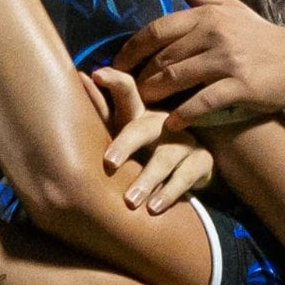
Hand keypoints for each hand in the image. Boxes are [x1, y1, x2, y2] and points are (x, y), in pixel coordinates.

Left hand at [90, 67, 215, 212]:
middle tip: (109, 163)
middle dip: (126, 144)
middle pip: (143, 128)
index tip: (96, 75)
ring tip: (130, 202)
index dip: (114, 81)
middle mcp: (163, 122)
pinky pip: (185, 177)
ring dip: (147, 180)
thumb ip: (103, 110)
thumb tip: (82, 77)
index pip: (127, 91)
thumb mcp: (121, 132)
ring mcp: (185, 140)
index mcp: (139, 113)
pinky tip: (154, 208)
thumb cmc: (143, 149)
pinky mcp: (201, 161)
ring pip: (165, 158)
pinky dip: (169, 193)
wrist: (186, 171)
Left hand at [122, 0, 284, 125]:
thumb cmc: (258, 36)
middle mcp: (215, 35)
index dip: (130, 50)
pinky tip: (171, 125)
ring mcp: (228, 60)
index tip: (116, 65)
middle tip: (128, 91)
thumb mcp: (229, 7)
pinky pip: (202, 102)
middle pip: (162, 58)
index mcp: (207, 16)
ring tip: (144, 106)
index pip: (156, 30)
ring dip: (155, 95)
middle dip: (140, 77)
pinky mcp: (240, 86)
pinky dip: (183, 115)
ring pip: (176, 78)